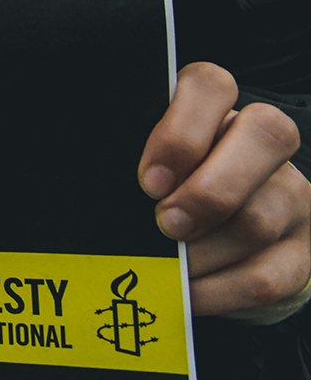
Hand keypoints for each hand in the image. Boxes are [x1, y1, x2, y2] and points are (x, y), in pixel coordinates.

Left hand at [140, 62, 310, 315]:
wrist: (214, 239)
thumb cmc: (165, 189)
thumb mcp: (149, 167)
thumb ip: (138, 168)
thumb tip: (91, 187)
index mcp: (217, 110)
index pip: (212, 84)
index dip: (182, 128)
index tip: (148, 180)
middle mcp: (264, 144)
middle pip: (265, 136)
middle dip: (208, 190)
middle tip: (166, 224)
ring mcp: (292, 195)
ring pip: (259, 218)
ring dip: (203, 252)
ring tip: (166, 267)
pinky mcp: (302, 250)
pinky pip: (267, 276)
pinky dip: (218, 292)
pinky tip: (185, 295)